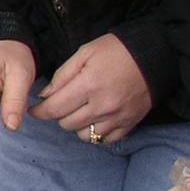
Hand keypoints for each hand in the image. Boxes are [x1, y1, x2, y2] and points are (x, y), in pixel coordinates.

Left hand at [31, 33, 151, 144]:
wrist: (155, 55)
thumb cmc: (117, 50)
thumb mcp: (85, 53)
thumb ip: (62, 76)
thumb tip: (45, 96)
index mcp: (89, 85)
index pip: (55, 109)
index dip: (39, 112)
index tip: (34, 110)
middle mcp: (103, 105)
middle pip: (67, 124)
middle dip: (58, 115)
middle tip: (61, 103)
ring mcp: (118, 117)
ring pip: (84, 135)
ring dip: (77, 125)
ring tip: (80, 110)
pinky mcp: (130, 123)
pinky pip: (105, 140)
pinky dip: (96, 133)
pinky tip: (95, 119)